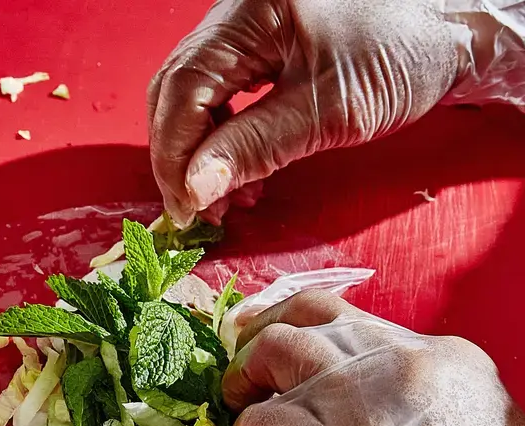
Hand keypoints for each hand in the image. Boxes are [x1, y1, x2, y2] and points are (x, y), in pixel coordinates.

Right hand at [148, 0, 458, 224]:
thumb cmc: (400, 57)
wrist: (445, 29)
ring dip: (197, 153)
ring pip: (193, 96)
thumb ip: (255, 146)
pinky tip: (239, 171)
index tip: (186, 207)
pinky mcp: (258, 48)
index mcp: (251, 13)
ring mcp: (245, 30)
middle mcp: (236, 13)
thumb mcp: (328, 110)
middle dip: (179, 157)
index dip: (175, 154)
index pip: (184, 88)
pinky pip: (220, 97)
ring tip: (223, 199)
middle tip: (195, 210)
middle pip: (177, 90)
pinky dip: (220, 140)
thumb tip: (195, 188)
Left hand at [223, 290, 524, 425]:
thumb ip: (408, 398)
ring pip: (270, 353)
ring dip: (244, 383)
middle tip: (248, 375)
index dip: (303, 334)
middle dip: (263, 340)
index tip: (278, 354)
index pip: (347, 319)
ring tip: (244, 415)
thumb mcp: (466, 424)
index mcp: (436, 354)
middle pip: (304, 317)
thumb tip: (347, 406)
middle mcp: (394, 361)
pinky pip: (256, 425)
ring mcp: (357, 400)